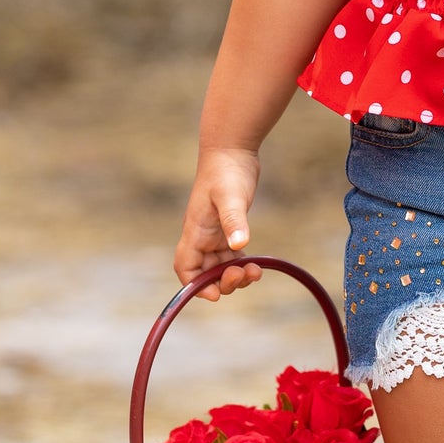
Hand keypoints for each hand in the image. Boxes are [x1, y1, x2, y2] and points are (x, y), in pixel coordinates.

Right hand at [174, 148, 263, 299]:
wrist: (232, 149)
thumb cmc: (227, 171)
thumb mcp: (231, 197)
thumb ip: (234, 221)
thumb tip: (239, 245)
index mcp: (195, 231)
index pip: (186, 268)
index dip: (195, 286)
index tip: (215, 293)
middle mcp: (202, 236)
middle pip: (205, 272)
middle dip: (223, 282)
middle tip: (244, 276)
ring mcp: (214, 232)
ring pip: (220, 266)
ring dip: (235, 275)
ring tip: (256, 272)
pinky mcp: (228, 227)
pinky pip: (231, 255)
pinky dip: (242, 263)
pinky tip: (257, 264)